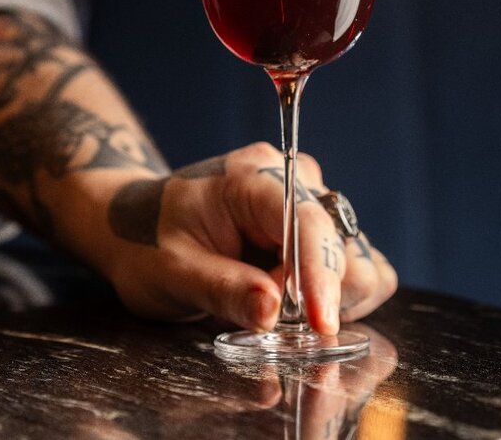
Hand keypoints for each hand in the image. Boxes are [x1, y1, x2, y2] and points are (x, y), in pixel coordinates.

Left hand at [106, 142, 397, 333]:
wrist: (140, 226)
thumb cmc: (148, 240)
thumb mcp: (171, 271)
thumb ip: (221, 289)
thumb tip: (273, 311)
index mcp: (252, 176)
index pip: (306, 221)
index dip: (320, 275)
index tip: (322, 325)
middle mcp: (294, 181)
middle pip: (342, 245)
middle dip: (318, 295)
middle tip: (268, 316)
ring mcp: (312, 205)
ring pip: (360, 263)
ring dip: (328, 300)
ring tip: (272, 306)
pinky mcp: (320, 233)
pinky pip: (359, 270)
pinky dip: (336, 299)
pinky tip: (296, 306)